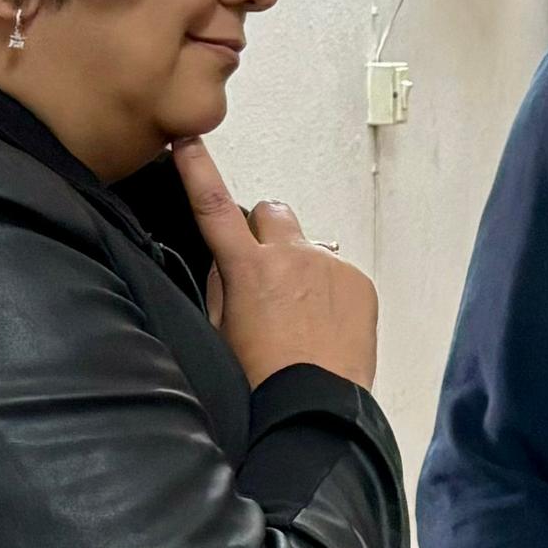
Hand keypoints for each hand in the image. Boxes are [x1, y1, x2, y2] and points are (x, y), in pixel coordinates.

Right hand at [174, 137, 378, 387]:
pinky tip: (326, 325)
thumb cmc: (261, 378)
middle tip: (266, 272)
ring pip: (308, 246)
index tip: (188, 142)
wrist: (317, 405)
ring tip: (301, 315)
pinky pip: (338, 271)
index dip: (197, 171)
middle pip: (271, 212)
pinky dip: (330, 290)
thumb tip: (229, 262)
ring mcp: (329, 264)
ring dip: (301, 266)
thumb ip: (222, 285)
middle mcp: (290, 255)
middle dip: (264, 230)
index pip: (212, 207)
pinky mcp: (359, 280)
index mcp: (247, 268)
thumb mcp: (220, 331)